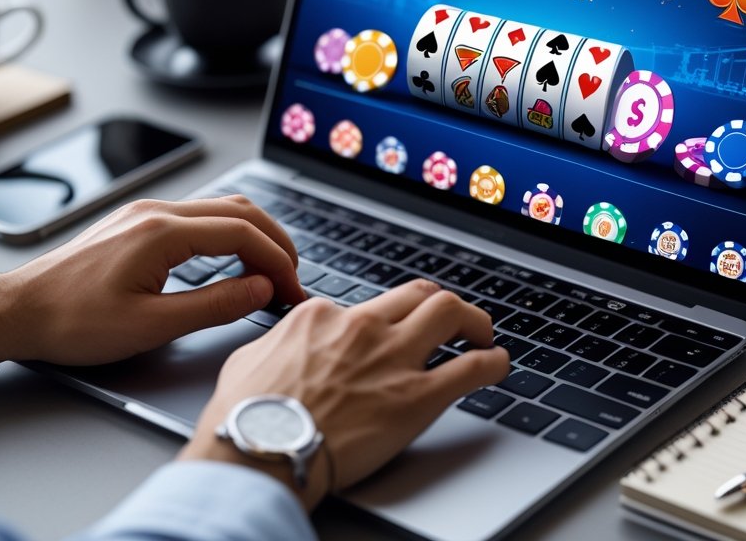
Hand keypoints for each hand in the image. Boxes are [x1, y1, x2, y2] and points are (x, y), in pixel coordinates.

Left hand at [0, 196, 306, 371]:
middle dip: (275, 242)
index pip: (243, 232)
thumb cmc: (72, 322)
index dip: (278, 260)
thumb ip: (213, 305)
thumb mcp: (150, 326)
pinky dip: (228, 234)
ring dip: (253, 235)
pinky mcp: (137, 223)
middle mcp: (156, 211)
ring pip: (220, 208)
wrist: (17, 312)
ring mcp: (145, 213)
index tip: (293, 289)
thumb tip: (260, 289)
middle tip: (292, 279)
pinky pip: (198, 216)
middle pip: (239, 210)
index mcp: (161, 232)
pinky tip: (233, 261)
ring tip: (270, 272)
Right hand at [180, 279, 510, 510]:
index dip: (386, 321)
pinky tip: (499, 366)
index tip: (391, 337)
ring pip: (450, 311)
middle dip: (440, 304)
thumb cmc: (246, 416)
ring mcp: (393, 358)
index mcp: (322, 317)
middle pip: (418, 294)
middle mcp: (362, 327)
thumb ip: (278, 344)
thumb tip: (284, 343)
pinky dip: (493, 363)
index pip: (369, 306)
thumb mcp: (249, 361)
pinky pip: (471, 368)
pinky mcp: (416, 398)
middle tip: (453, 321)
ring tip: (483, 334)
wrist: (260, 451)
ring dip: (473, 320)